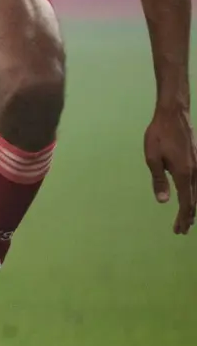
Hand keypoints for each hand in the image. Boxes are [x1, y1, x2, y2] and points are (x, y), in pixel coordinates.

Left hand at [145, 104, 196, 233]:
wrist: (173, 115)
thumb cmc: (159, 135)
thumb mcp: (152, 158)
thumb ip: (158, 180)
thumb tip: (162, 202)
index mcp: (183, 173)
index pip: (186, 202)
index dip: (183, 218)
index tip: (178, 230)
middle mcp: (194, 172)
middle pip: (194, 201)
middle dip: (188, 217)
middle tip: (182, 231)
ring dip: (192, 208)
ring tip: (187, 220)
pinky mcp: (196, 161)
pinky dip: (194, 196)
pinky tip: (191, 198)